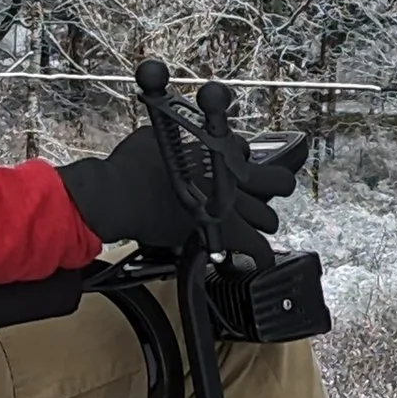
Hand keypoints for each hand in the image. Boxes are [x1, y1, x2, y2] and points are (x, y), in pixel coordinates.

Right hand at [61, 121, 300, 261]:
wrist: (121, 194)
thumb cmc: (131, 166)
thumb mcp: (152, 137)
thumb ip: (170, 139)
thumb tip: (167, 137)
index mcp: (214, 150)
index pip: (244, 150)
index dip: (237, 159)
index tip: (228, 167)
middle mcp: (228, 177)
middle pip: (275, 181)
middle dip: (273, 188)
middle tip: (264, 194)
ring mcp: (230, 205)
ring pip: (269, 218)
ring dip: (263, 223)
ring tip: (255, 229)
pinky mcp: (224, 232)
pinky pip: (258, 249)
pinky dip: (261, 256)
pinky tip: (257, 261)